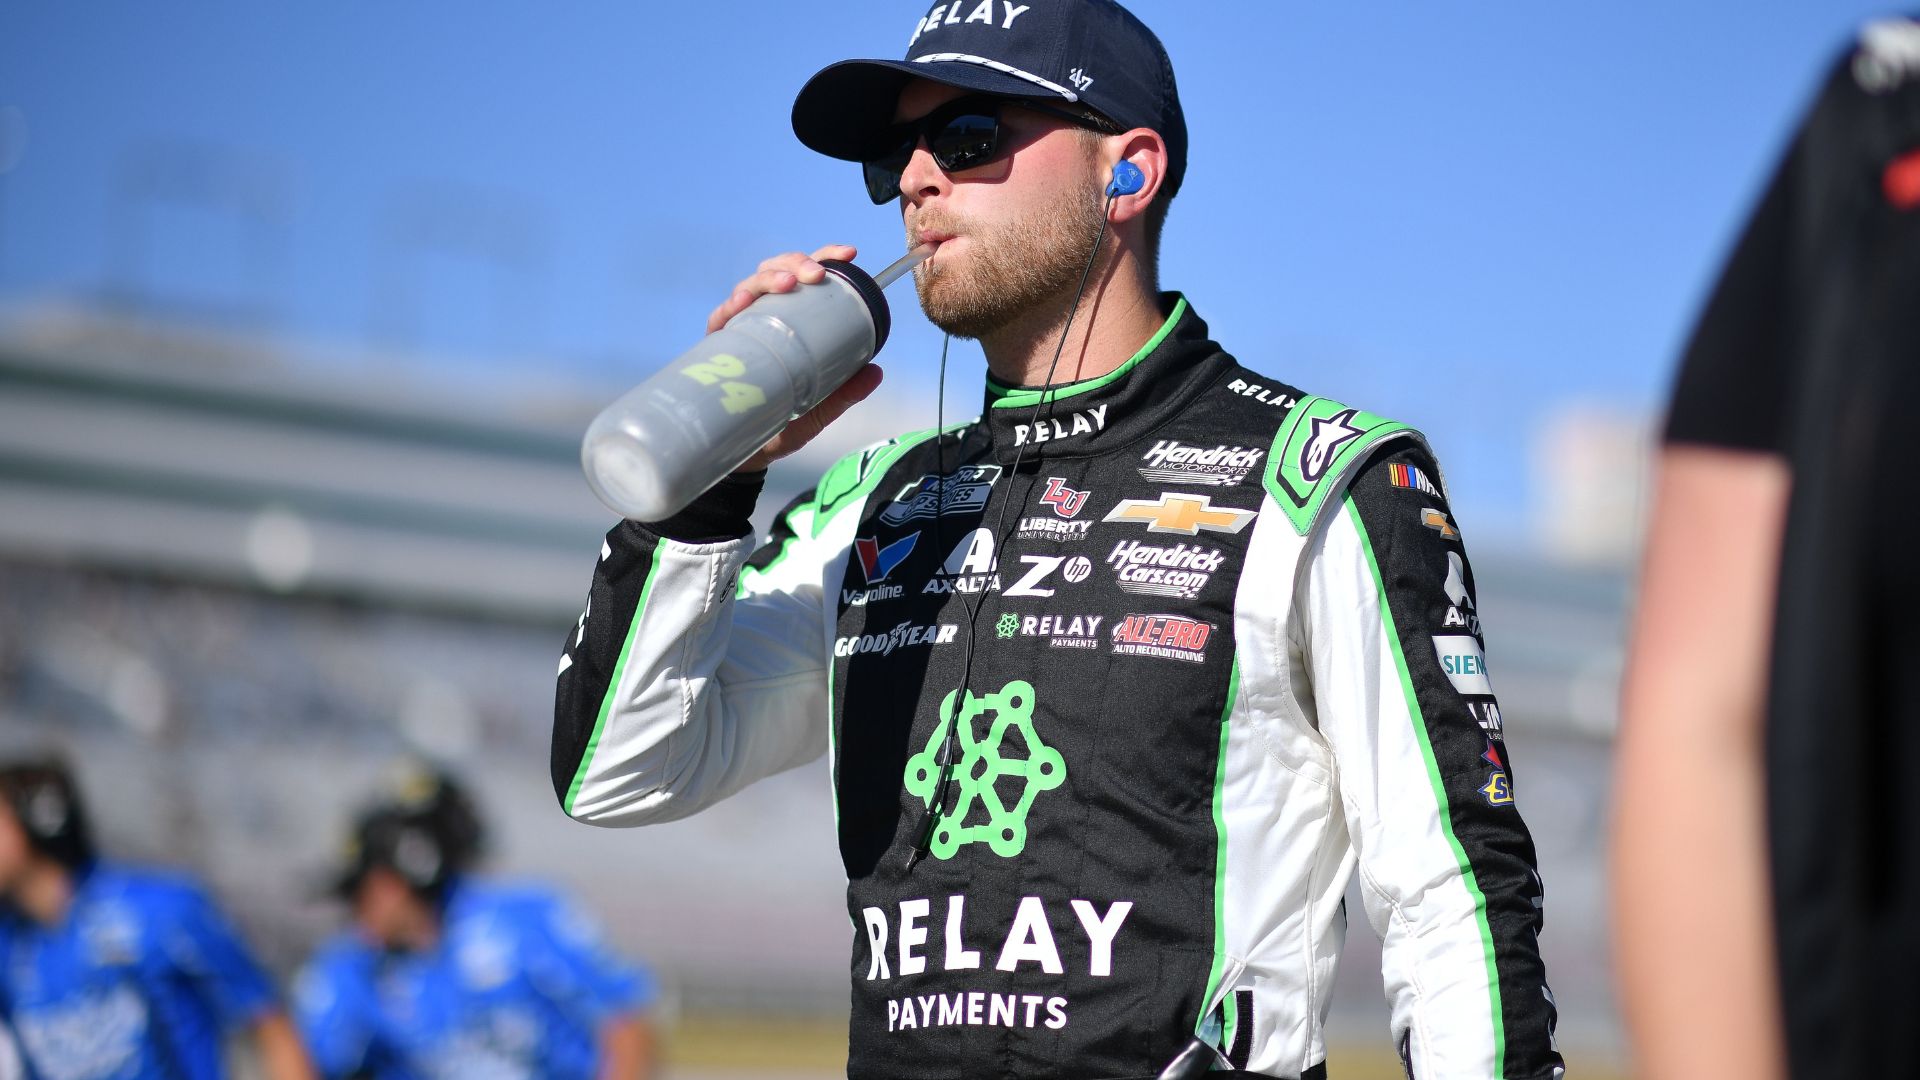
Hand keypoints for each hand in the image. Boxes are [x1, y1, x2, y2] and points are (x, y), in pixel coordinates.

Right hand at [711, 245, 884, 473]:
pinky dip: (732, 306)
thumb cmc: (780, 427)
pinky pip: (721, 319)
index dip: (824, 258)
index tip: (849, 254)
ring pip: (750, 286)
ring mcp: (739, 332)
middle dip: (797, 263)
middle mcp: (763, 320)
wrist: (744, 460)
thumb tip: (876, 371)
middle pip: (777, 272)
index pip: (805, 279)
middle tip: (817, 274)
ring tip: (788, 284)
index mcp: (789, 323)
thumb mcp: (818, 411)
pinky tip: (743, 303)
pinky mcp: (716, 349)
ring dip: (769, 278)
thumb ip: (844, 393)